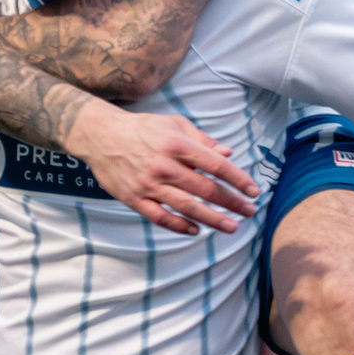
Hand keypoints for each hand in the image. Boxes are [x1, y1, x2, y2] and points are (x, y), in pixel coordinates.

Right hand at [63, 104, 258, 236]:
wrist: (100, 136)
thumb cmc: (141, 128)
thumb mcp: (173, 124)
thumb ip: (202, 140)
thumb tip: (228, 153)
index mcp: (177, 145)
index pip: (215, 165)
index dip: (238, 179)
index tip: (253, 191)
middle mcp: (165, 167)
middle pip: (205, 189)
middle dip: (231, 202)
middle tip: (249, 211)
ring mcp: (149, 185)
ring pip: (187, 207)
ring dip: (212, 219)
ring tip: (231, 227)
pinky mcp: (134, 199)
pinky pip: (160, 217)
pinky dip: (179, 226)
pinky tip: (195, 230)